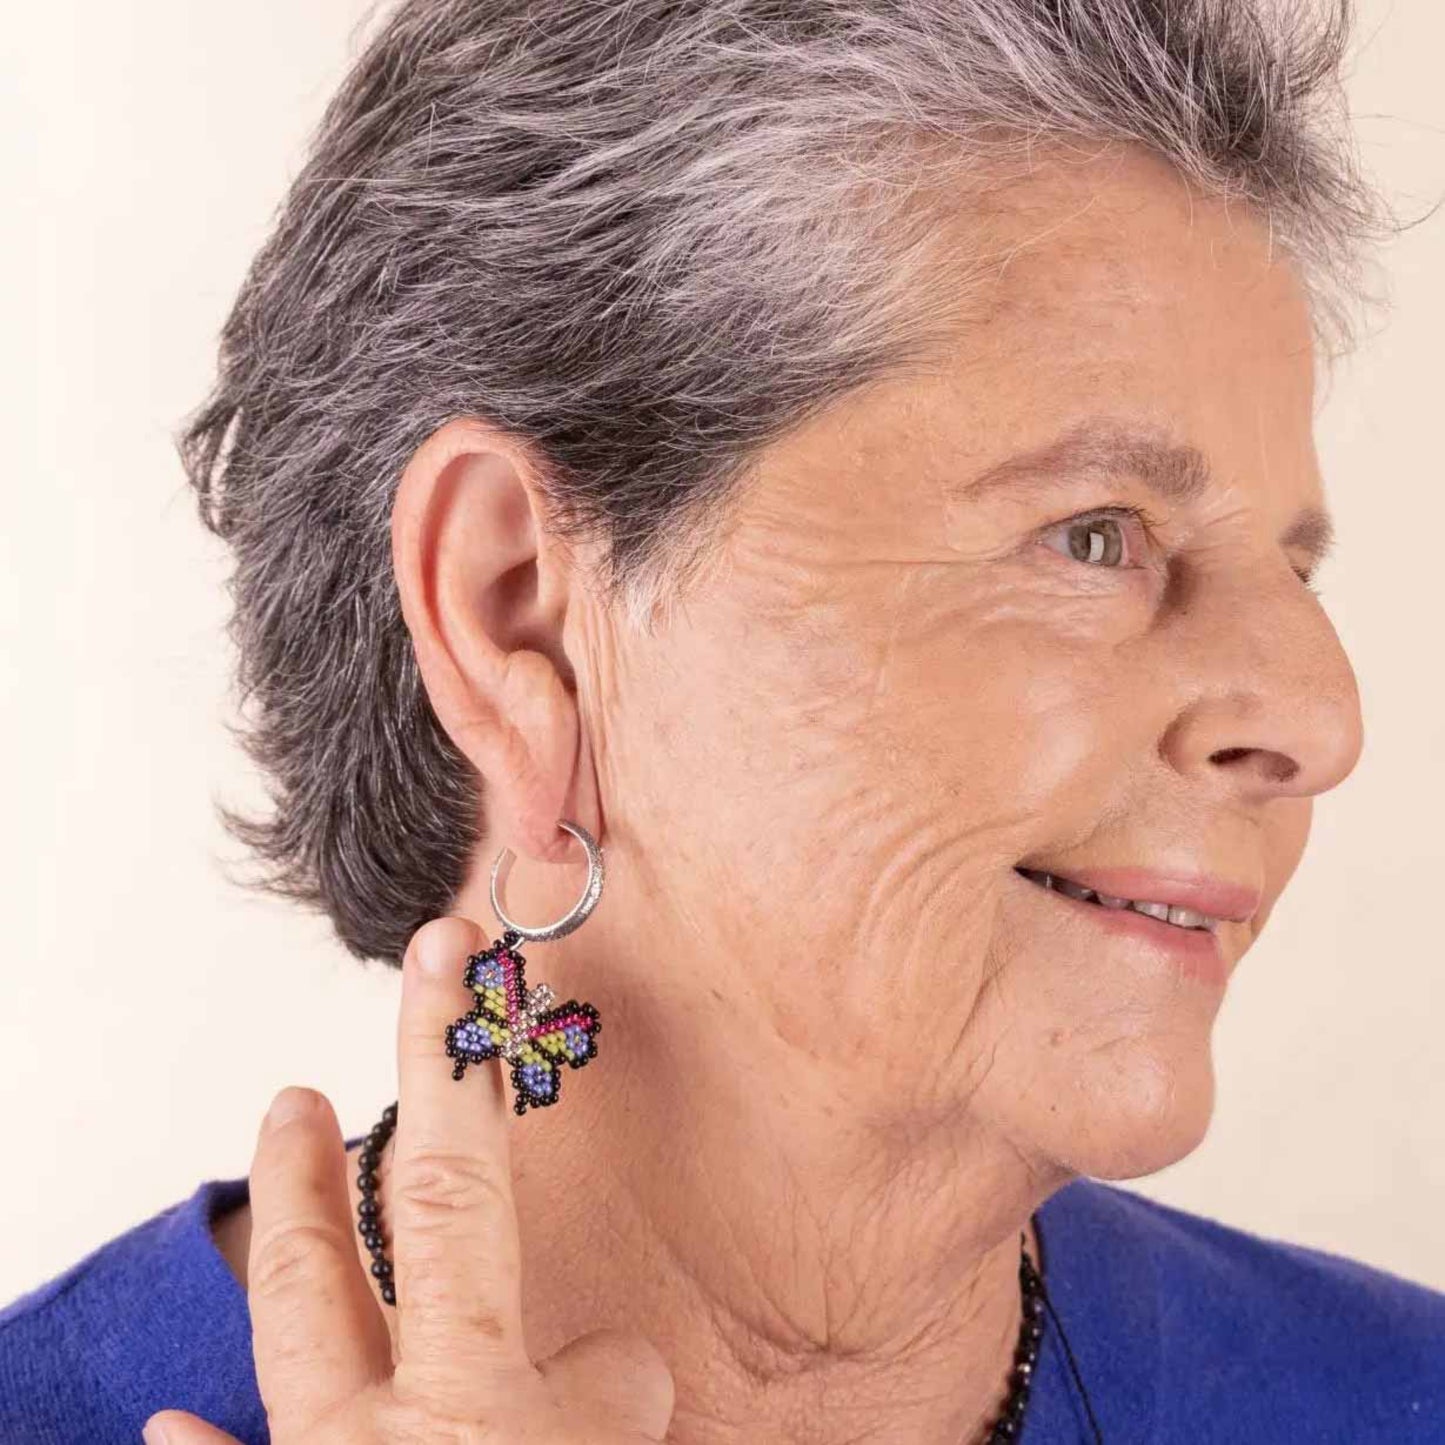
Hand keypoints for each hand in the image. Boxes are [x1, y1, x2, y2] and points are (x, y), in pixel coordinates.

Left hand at [144, 916, 673, 1444]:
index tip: (460, 962)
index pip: (463, 1192)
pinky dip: (207, 1443)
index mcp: (479, 1406)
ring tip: (290, 1122)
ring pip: (290, 1321)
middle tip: (365, 1024)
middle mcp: (380, 1426)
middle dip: (364, 1115)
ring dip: (289, 1216)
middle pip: (352, 1241)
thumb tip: (615, 1359)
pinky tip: (175, 1419)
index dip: (459, 1058)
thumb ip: (614, 1403)